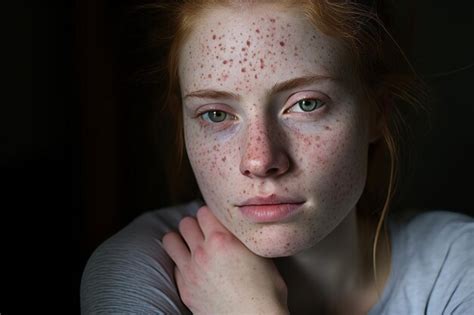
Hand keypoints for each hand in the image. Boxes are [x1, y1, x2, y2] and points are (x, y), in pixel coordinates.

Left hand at [162, 206, 288, 314]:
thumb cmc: (267, 293)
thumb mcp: (261, 256)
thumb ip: (243, 239)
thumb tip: (237, 231)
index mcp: (223, 239)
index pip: (204, 210)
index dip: (212, 215)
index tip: (217, 221)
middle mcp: (203, 251)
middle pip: (186, 222)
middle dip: (195, 225)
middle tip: (205, 233)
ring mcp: (191, 271)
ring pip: (170, 240)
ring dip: (180, 239)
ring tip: (191, 245)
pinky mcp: (185, 289)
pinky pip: (174, 265)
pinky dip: (181, 263)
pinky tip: (194, 268)